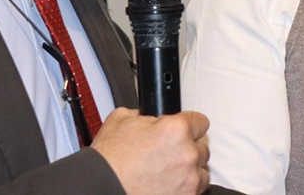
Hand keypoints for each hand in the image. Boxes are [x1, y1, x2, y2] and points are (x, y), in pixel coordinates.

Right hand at [91, 107, 209, 194]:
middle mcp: (186, 154)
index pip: (201, 121)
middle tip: (168, 153)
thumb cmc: (109, 161)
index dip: (190, 124)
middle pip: (201, 147)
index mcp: (175, 129)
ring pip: (201, 170)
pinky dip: (185, 187)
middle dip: (187, 148)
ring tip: (169, 171)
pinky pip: (196, 190)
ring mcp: (188, 179)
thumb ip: (146, 115)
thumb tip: (151, 117)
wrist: (102, 186)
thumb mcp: (122, 119)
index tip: (186, 130)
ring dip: (189, 169)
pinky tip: (169, 184)